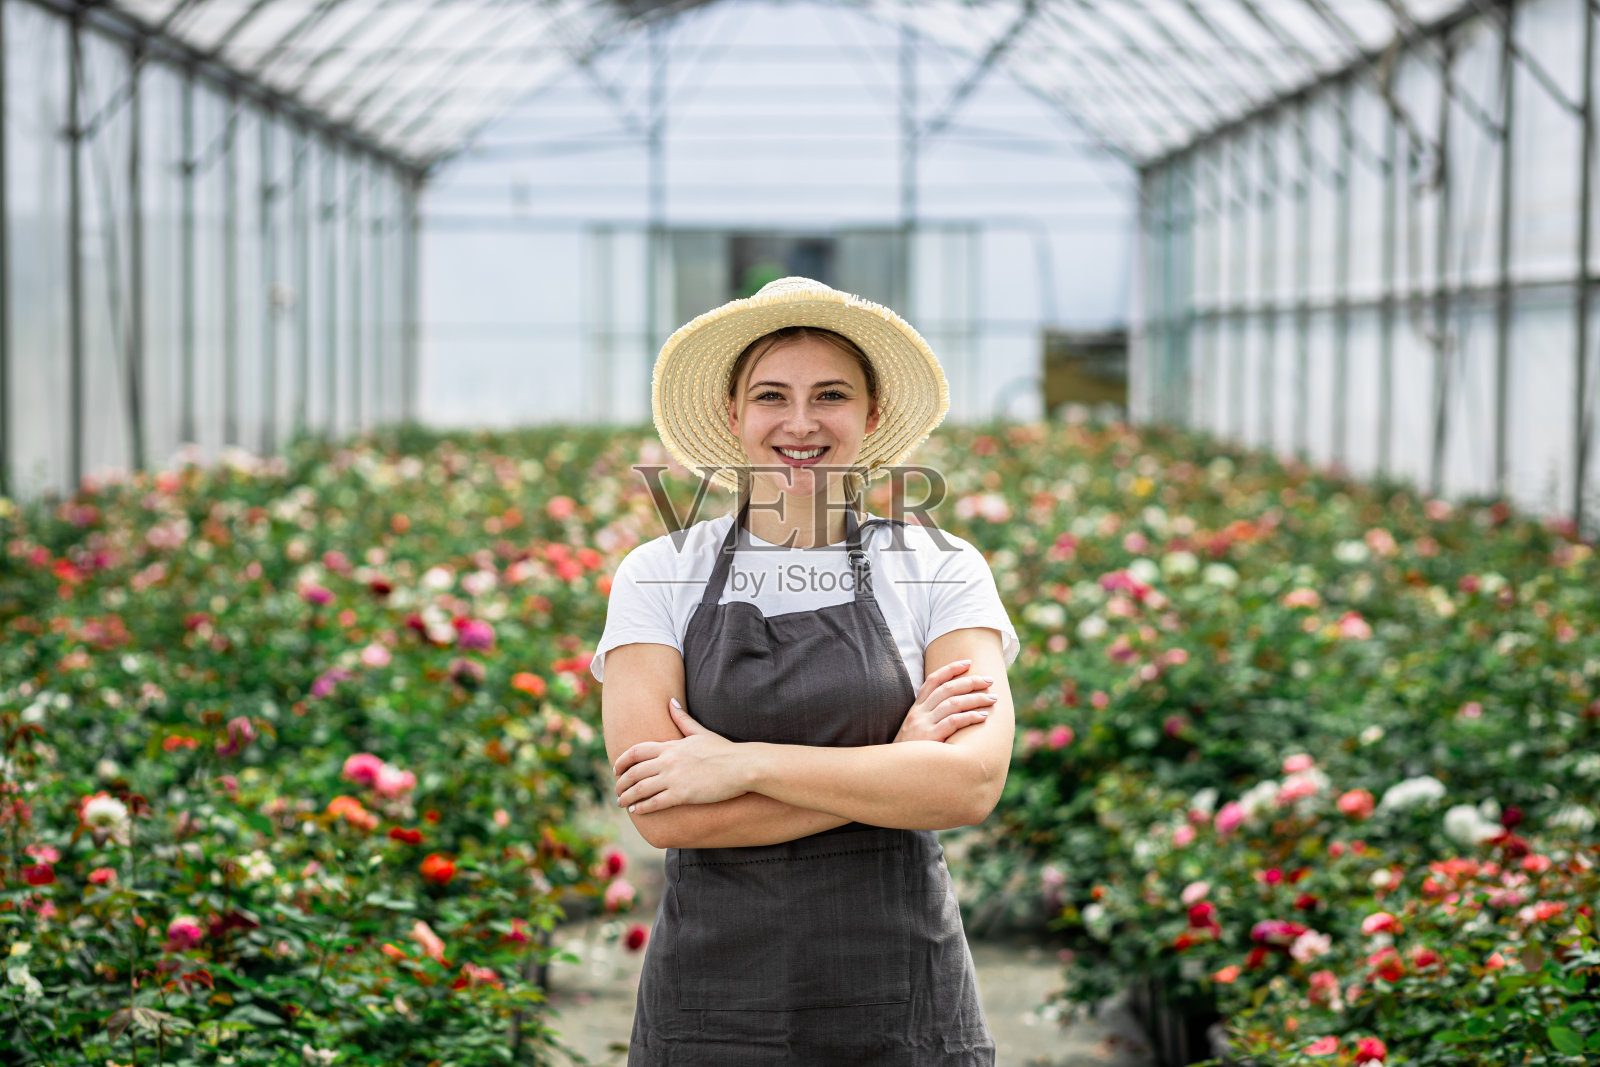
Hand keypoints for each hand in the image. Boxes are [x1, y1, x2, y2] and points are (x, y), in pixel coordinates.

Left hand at [613, 699, 749, 813]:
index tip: (616, 769)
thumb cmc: (724, 750)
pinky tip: (636, 810)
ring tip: (621, 803)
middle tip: (617, 790)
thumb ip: (682, 718)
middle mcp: (668, 761)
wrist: (741, 766)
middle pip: (634, 771)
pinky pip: (655, 802)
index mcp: (671, 746)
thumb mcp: (700, 732)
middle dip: (621, 782)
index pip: (637, 751)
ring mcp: (674, 778)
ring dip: (627, 796)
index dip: (622, 760)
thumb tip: (671, 701)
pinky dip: (642, 807)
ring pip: (640, 788)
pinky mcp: (682, 794)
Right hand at [895, 658, 996, 743]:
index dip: (950, 669)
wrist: (893, 771)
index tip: (968, 662)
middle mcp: (919, 713)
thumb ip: (929, 718)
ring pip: (953, 703)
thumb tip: (954, 709)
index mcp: (915, 708)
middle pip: (947, 689)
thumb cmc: (910, 753)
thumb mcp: (914, 731)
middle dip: (970, 682)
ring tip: (992, 699)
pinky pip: (953, 722)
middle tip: (989, 680)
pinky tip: (983, 716)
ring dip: (976, 699)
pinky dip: (970, 717)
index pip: (933, 680)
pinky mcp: (930, 738)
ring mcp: (923, 724)